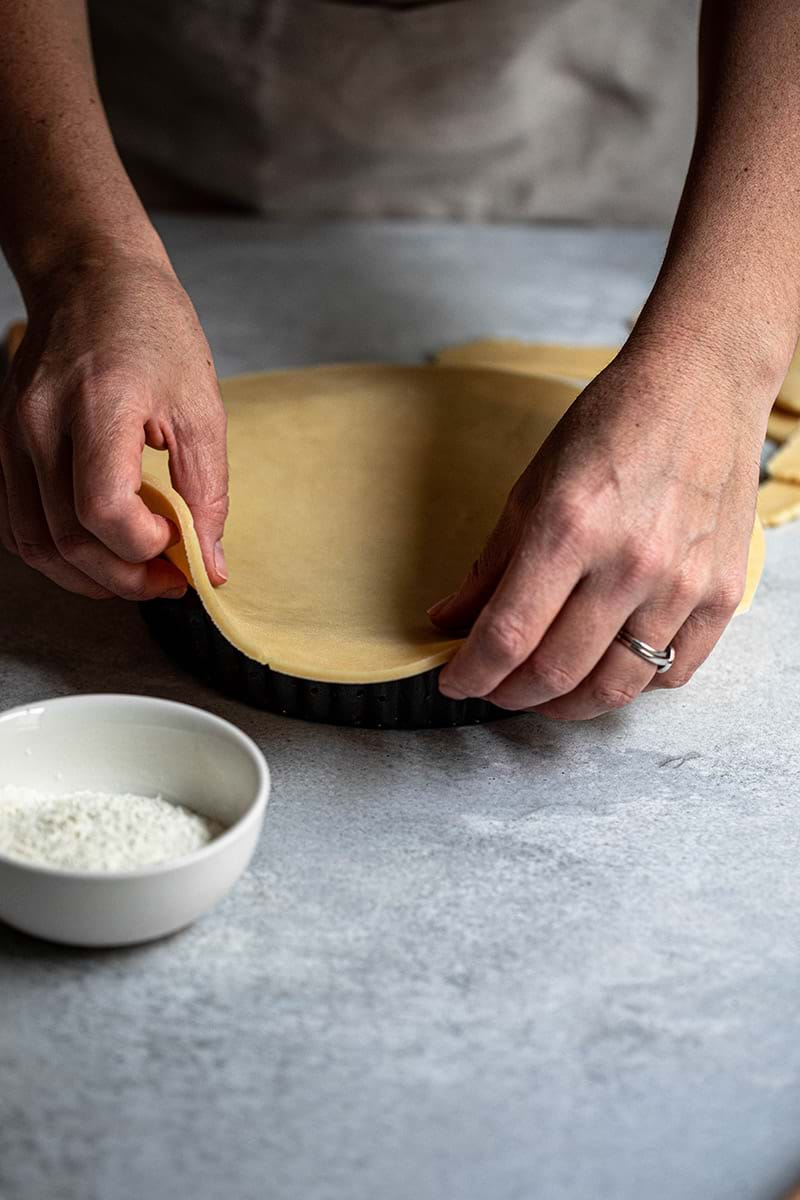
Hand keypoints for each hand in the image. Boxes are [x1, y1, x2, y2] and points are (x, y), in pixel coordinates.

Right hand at [0, 250, 227, 599]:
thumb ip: (208, 491)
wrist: (90, 277)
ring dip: (90, 577)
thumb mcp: (202, 407)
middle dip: (126, 578)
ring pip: (36, 544)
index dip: (147, 545)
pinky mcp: (2, 445)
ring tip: (139, 574)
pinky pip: (17, 524)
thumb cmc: (152, 329)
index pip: (103, 510)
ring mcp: (10, 437)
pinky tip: (99, 552)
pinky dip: (57, 554)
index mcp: (95, 406)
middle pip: (68, 540)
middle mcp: (37, 425)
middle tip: (171, 580)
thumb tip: (210, 563)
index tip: (182, 541)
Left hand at [428, 343, 765, 719]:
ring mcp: (682, 583)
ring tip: (543, 693)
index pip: (507, 636)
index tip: (454, 681)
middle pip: (557, 672)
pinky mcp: (721, 593)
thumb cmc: (614, 423)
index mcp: (569, 527)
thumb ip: (493, 563)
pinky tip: (606, 670)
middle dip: (510, 694)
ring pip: (615, 687)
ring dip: (567, 705)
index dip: (471, 673)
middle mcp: (629, 562)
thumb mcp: (533, 484)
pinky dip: (631, 686)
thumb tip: (450, 619)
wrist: (702, 384)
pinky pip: (673, 672)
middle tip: (493, 688)